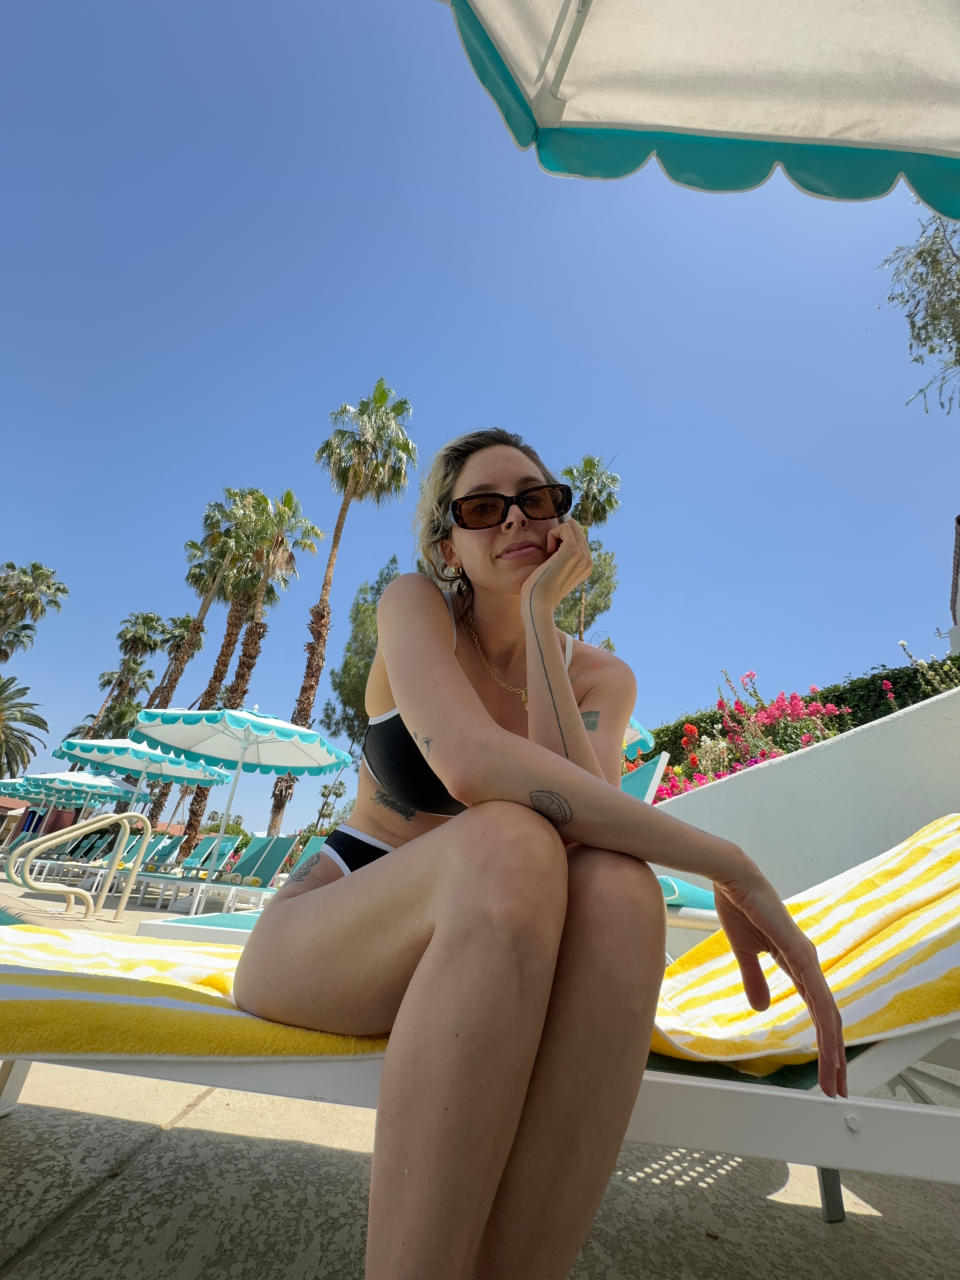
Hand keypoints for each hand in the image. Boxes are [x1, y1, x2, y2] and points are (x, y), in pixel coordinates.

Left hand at [520, 519, 591, 615]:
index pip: (578, 538)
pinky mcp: (573, 550)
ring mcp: (583, 555)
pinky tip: (549, 552)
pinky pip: (564, 527)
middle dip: (559, 535)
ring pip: (570, 526)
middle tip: (549, 555)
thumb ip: (560, 556)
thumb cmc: (540, 588)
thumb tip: (560, 533)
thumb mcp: (554, 570)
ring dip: (555, 535)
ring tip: (549, 555)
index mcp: (586, 566)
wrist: (539, 603)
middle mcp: (588, 560)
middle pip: (576, 529)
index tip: (551, 556)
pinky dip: (552, 535)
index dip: (561, 540)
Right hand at [712, 861, 847, 1097]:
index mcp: (797, 964)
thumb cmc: (740, 907)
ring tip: (835, 1080)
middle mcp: (809, 964)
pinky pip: (817, 996)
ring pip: (828, 1014)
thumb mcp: (745, 953)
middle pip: (829, 1019)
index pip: (817, 1011)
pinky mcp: (800, 954)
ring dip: (833, 1050)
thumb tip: (762, 1008)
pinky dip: (824, 1023)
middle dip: (835, 1057)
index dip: (823, 1043)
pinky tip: (828, 1044)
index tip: (824, 1071)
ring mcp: (808, 959)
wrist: (734, 879)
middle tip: (838, 1089)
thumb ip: (754, 979)